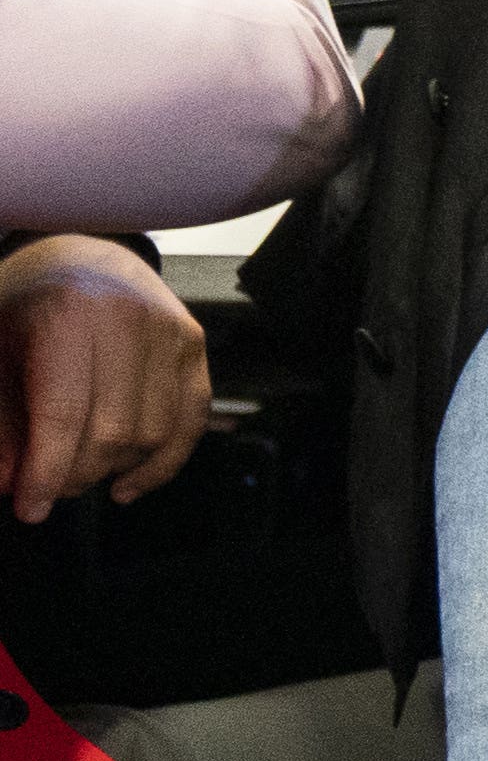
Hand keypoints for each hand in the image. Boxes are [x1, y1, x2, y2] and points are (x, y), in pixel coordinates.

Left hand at [0, 239, 208, 523]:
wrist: (76, 253)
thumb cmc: (25, 308)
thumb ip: (1, 422)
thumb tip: (10, 484)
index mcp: (67, 315)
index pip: (64, 414)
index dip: (47, 472)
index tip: (29, 508)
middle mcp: (128, 318)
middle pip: (114, 430)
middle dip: (78, 475)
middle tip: (49, 489)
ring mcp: (170, 329)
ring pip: (153, 432)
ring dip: (116, 470)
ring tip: (82, 475)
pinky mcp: (195, 342)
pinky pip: (191, 418)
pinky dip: (165, 462)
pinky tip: (130, 481)